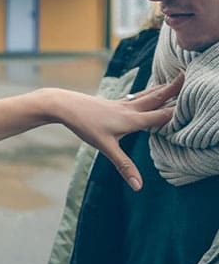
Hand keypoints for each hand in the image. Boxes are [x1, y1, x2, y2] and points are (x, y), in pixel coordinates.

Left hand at [46, 73, 183, 190]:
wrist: (64, 105)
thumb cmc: (85, 125)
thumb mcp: (105, 147)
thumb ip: (124, 166)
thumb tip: (138, 187)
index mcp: (133, 119)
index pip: (164, 115)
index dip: (180, 111)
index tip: (198, 103)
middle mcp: (131, 108)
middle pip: (158, 97)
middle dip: (176, 89)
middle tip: (191, 76)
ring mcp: (122, 103)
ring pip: (148, 94)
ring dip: (164, 88)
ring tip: (177, 79)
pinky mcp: (114, 102)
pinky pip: (137, 95)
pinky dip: (148, 91)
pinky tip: (146, 92)